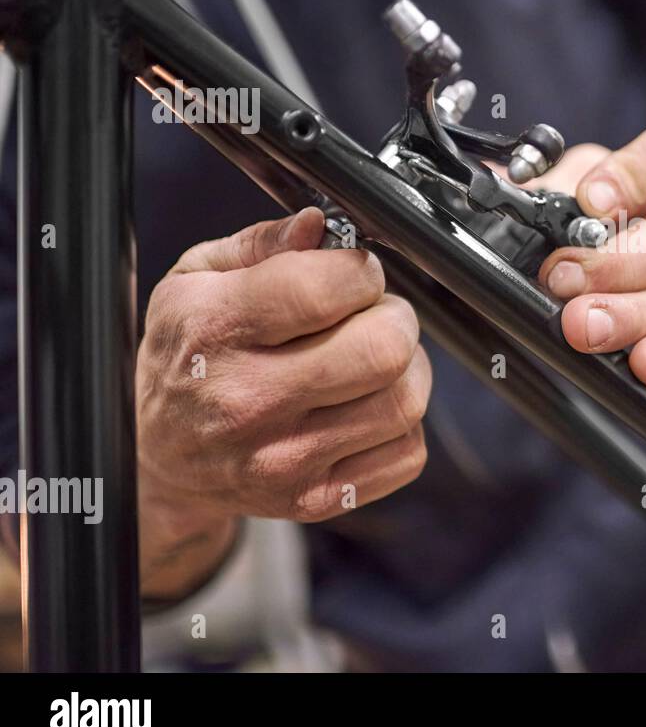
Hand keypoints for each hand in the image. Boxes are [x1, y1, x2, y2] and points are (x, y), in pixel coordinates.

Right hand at [135, 207, 430, 596]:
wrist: (158, 454)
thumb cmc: (188, 355)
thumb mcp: (196, 279)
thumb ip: (263, 244)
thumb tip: (320, 226)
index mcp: (213, 329)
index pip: (328, 289)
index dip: (360, 271)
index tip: (351, 275)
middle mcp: (246, 399)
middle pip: (384, 350)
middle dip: (395, 319)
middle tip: (374, 317)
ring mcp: (282, 459)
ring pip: (404, 402)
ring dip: (406, 371)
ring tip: (372, 361)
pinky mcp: (314, 499)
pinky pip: (407, 454)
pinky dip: (403, 425)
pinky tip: (367, 408)